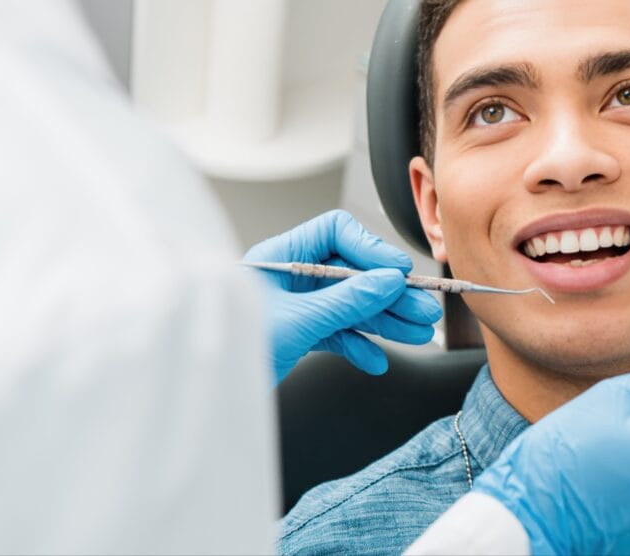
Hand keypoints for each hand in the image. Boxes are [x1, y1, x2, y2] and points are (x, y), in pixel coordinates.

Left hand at [244, 210, 441, 383]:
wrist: (208, 395)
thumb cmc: (231, 349)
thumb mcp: (298, 321)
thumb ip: (346, 301)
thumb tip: (387, 282)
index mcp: (280, 256)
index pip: (336, 233)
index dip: (370, 249)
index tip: (398, 272)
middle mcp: (289, 277)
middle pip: (351, 273)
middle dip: (388, 293)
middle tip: (421, 309)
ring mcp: (294, 306)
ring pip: (349, 305)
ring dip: (383, 320)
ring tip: (415, 333)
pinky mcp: (297, 334)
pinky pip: (336, 332)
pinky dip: (358, 345)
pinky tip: (375, 360)